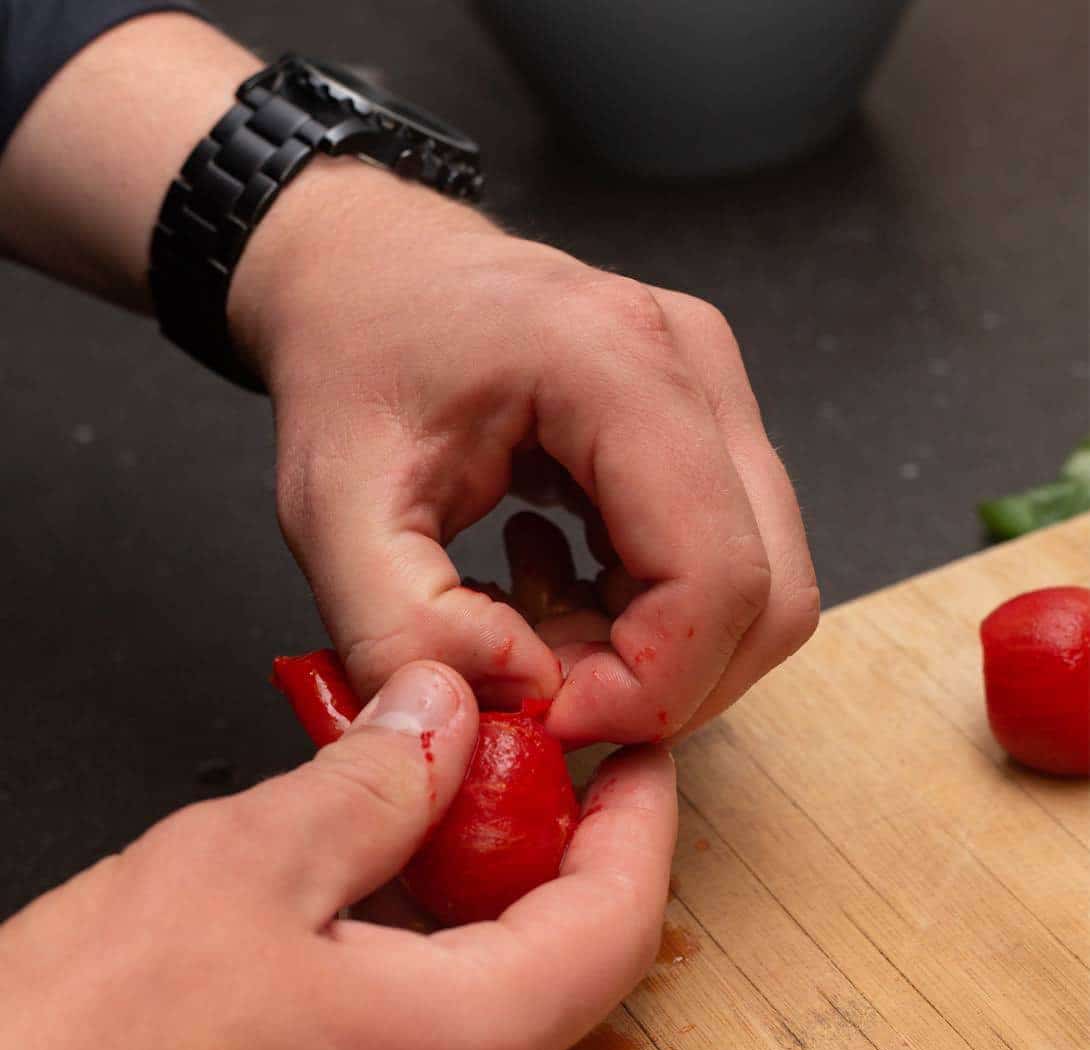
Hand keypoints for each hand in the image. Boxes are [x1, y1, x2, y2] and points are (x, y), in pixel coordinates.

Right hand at [0, 662, 675, 1049]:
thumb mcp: (241, 866)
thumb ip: (372, 780)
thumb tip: (442, 714)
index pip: (616, 922)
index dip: (638, 822)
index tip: (637, 753)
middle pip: (552, 963)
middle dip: (540, 845)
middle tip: (505, 759)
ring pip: (476, 1001)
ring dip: (462, 896)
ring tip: (411, 805)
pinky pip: (410, 1043)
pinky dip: (406, 954)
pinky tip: (341, 896)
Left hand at [231, 159, 819, 746]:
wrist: (369, 272)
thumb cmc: (352, 362)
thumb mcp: (328, 510)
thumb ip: (401, 628)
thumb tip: (522, 697)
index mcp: (615, 364)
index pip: (717, 577)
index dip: (649, 687)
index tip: (547, 717)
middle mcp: (696, 368)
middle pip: (767, 596)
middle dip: (662, 684)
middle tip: (545, 690)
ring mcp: (717, 391)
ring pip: (762, 590)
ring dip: (660, 656)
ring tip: (542, 631)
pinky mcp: (709, 423)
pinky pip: (732, 562)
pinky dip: (656, 618)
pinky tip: (564, 591)